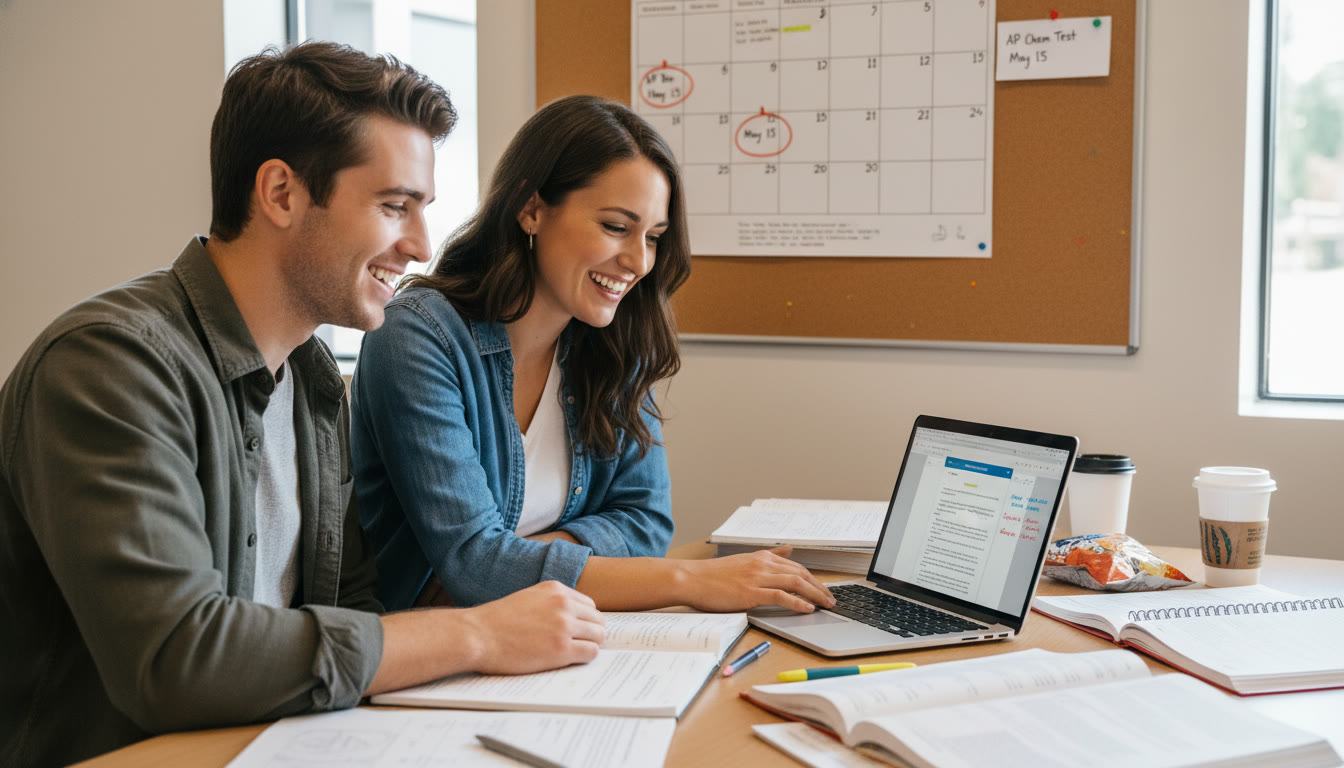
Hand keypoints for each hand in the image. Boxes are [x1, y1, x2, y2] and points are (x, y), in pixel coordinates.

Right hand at [461, 581, 605, 673]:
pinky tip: (570, 659)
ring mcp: (564, 626)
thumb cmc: (497, 621)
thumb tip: (574, 617)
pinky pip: (591, 653)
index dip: (585, 621)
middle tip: (578, 644)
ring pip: (598, 636)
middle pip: (598, 620)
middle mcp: (563, 604)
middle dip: (590, 633)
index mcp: (556, 589)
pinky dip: (585, 657)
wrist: (478, 635)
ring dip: (589, 645)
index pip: (590, 605)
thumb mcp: (529, 598)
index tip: (577, 631)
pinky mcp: (561, 649)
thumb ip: (552, 603)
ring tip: (573, 652)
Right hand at [679, 546, 834, 612]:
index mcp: (762, 557)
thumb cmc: (714, 575)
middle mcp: (763, 565)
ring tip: (826, 605)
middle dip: (820, 587)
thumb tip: (789, 548)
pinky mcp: (751, 593)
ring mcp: (757, 578)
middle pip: (801, 575)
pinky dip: (797, 603)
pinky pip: (781, 597)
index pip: (796, 568)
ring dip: (815, 595)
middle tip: (831, 599)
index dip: (814, 579)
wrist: (692, 578)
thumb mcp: (745, 560)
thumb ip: (769, 555)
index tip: (824, 589)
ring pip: (795, 584)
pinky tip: (808, 609)